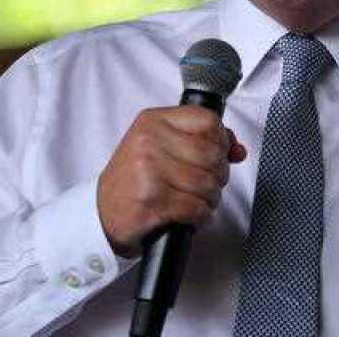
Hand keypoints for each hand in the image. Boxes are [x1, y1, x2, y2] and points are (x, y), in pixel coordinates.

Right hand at [97, 105, 246, 257]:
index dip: (221, 142)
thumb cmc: (134, 178)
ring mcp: (148, 171)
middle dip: (218, 175)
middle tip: (207, 184)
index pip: (208, 121)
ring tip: (197, 200)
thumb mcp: (161, 147)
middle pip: (212, 154)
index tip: (217, 155)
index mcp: (153, 121)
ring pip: (207, 183)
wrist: (101, 212)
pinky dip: (200, 216)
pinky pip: (196, 208)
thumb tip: (237, 149)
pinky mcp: (151, 201)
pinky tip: (189, 214)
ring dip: (210, 198)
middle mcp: (149, 141)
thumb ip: (202, 140)